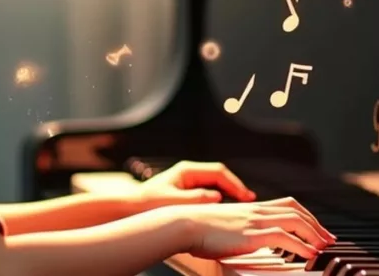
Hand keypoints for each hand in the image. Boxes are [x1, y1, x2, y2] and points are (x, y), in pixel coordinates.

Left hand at [140, 161, 255, 205]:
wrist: (130, 207)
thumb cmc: (147, 203)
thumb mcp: (173, 201)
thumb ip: (196, 198)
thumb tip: (217, 197)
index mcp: (187, 171)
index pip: (218, 172)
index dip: (234, 183)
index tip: (245, 195)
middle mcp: (189, 173)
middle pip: (219, 176)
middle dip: (235, 186)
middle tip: (249, 199)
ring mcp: (188, 181)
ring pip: (215, 184)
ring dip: (229, 192)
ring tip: (241, 203)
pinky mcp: (186, 191)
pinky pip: (209, 192)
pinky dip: (220, 198)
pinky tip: (225, 207)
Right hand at [174, 197, 335, 259]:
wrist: (184, 223)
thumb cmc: (198, 227)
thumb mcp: (224, 223)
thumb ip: (239, 226)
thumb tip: (244, 235)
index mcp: (252, 207)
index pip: (288, 204)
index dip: (306, 215)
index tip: (317, 227)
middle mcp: (257, 210)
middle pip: (297, 211)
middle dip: (317, 225)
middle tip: (329, 239)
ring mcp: (256, 221)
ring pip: (296, 222)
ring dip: (315, 235)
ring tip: (326, 247)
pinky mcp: (252, 234)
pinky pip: (285, 238)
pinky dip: (301, 245)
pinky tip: (310, 254)